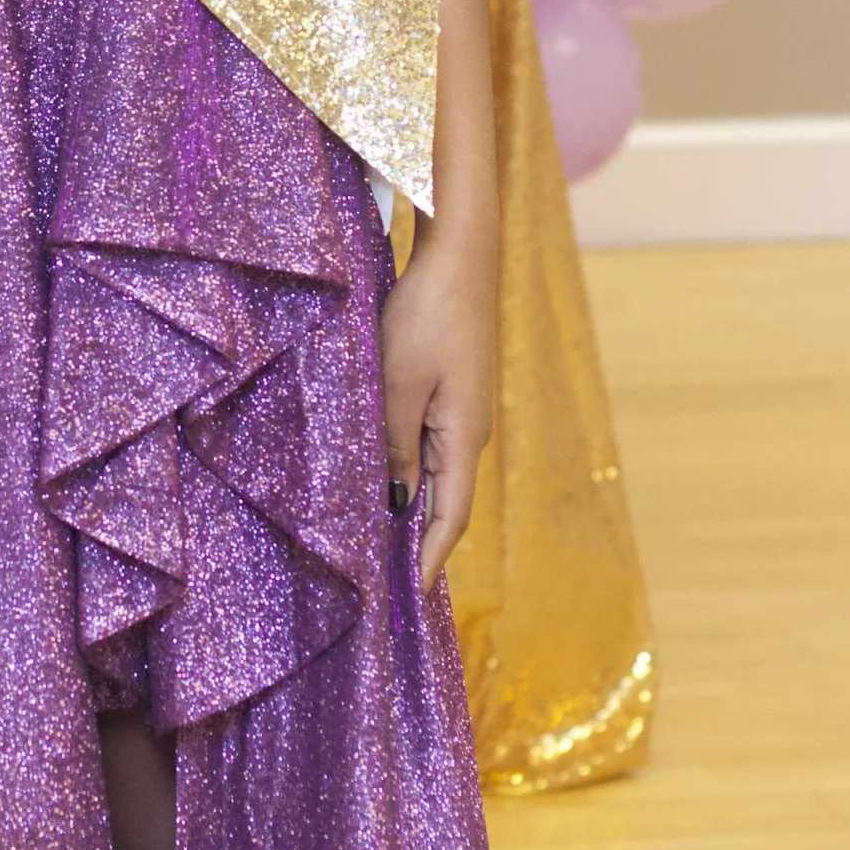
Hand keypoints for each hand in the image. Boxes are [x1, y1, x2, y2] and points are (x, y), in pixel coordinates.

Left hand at [379, 222, 495, 586]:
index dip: (433, 557)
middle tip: (387, 577)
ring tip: (378, 537)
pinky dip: (409, 471)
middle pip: (447, 500)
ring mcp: (462, 409)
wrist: (458, 255)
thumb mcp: (397, 385)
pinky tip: (383, 475)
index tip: (413, 594)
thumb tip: (396, 500)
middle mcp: (470, 430)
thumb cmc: (426, 316)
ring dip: (411, 505)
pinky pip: (430, 444)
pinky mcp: (451, 388)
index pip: (452, 515)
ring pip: (436, 472)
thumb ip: (393, 446)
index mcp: (464, 437)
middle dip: (421, 540)